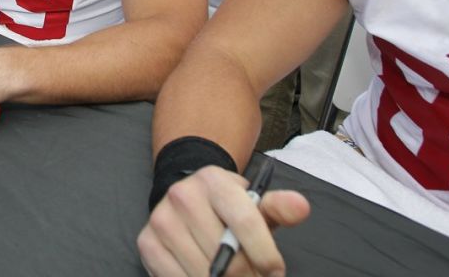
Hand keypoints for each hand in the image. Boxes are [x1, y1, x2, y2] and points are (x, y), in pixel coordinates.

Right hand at [137, 166, 309, 276]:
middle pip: (226, 256)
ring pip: (204, 274)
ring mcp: (162, 221)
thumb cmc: (227, 207)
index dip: (265, 254)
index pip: (245, 222)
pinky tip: (208, 275)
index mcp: (213, 180)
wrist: (186, 199)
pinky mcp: (147, 244)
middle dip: (247, 276)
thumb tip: (301, 207)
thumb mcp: (254, 202)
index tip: (275, 272)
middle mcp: (183, 195)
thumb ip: (278, 207)